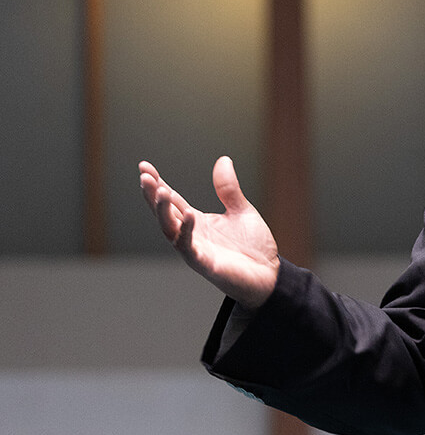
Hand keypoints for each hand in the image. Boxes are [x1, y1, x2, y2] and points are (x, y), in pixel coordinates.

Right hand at [139, 156, 279, 308]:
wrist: (269, 275)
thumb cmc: (252, 246)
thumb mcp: (241, 210)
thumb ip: (228, 189)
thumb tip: (223, 159)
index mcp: (196, 221)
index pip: (172, 200)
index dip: (157, 184)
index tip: (144, 166)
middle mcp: (190, 234)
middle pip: (164, 213)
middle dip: (152, 196)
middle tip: (144, 176)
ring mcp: (195, 250)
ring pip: (170, 230)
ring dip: (163, 211)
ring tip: (160, 191)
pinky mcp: (204, 264)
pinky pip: (189, 248)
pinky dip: (186, 232)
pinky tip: (189, 215)